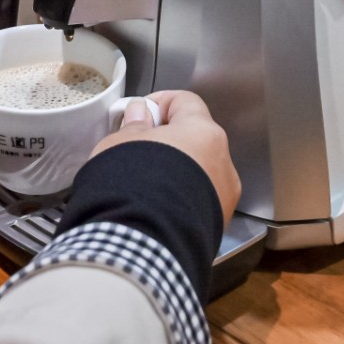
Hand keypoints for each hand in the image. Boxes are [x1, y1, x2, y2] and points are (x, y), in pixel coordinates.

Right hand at [92, 90, 240, 224]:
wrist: (142, 242)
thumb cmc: (132, 185)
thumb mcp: (120, 143)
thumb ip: (135, 123)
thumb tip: (141, 114)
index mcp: (203, 132)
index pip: (186, 101)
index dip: (160, 102)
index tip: (140, 113)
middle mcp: (222, 162)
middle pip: (196, 138)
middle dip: (168, 141)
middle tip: (138, 149)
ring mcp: (223, 195)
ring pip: (199, 172)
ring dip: (177, 171)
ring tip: (144, 183)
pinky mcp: (217, 223)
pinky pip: (198, 200)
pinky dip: (181, 198)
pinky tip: (155, 206)